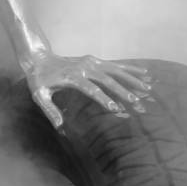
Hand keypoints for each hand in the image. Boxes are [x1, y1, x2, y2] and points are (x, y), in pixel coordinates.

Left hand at [24, 51, 151, 131]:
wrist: (39, 58)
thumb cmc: (39, 80)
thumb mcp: (39, 95)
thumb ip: (49, 110)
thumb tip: (60, 127)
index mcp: (71, 78)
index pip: (91, 89)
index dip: (104, 99)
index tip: (116, 109)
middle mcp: (83, 67)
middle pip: (107, 80)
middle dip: (123, 91)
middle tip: (137, 102)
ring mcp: (90, 62)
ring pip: (115, 70)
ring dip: (132, 79)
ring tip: (148, 88)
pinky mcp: (94, 60)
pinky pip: (115, 64)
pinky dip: (130, 69)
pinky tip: (145, 73)